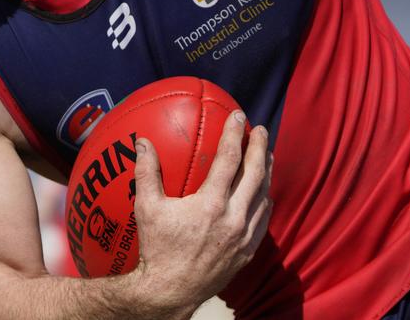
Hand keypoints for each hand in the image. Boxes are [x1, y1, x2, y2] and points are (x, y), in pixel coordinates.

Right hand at [132, 110, 272, 312]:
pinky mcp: (248, 250)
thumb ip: (146, 172)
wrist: (170, 292)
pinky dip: (265, 199)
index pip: (229, 159)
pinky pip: (264, 219)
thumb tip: (142, 142)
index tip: (238, 116)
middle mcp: (234, 218)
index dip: (235, 134)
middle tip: (260, 129)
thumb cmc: (156, 250)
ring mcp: (244, 236)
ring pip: (265, 195)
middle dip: (260, 147)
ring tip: (266, 154)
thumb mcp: (146, 209)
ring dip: (266, 171)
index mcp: (210, 205)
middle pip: (256, 173)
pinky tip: (263, 191)